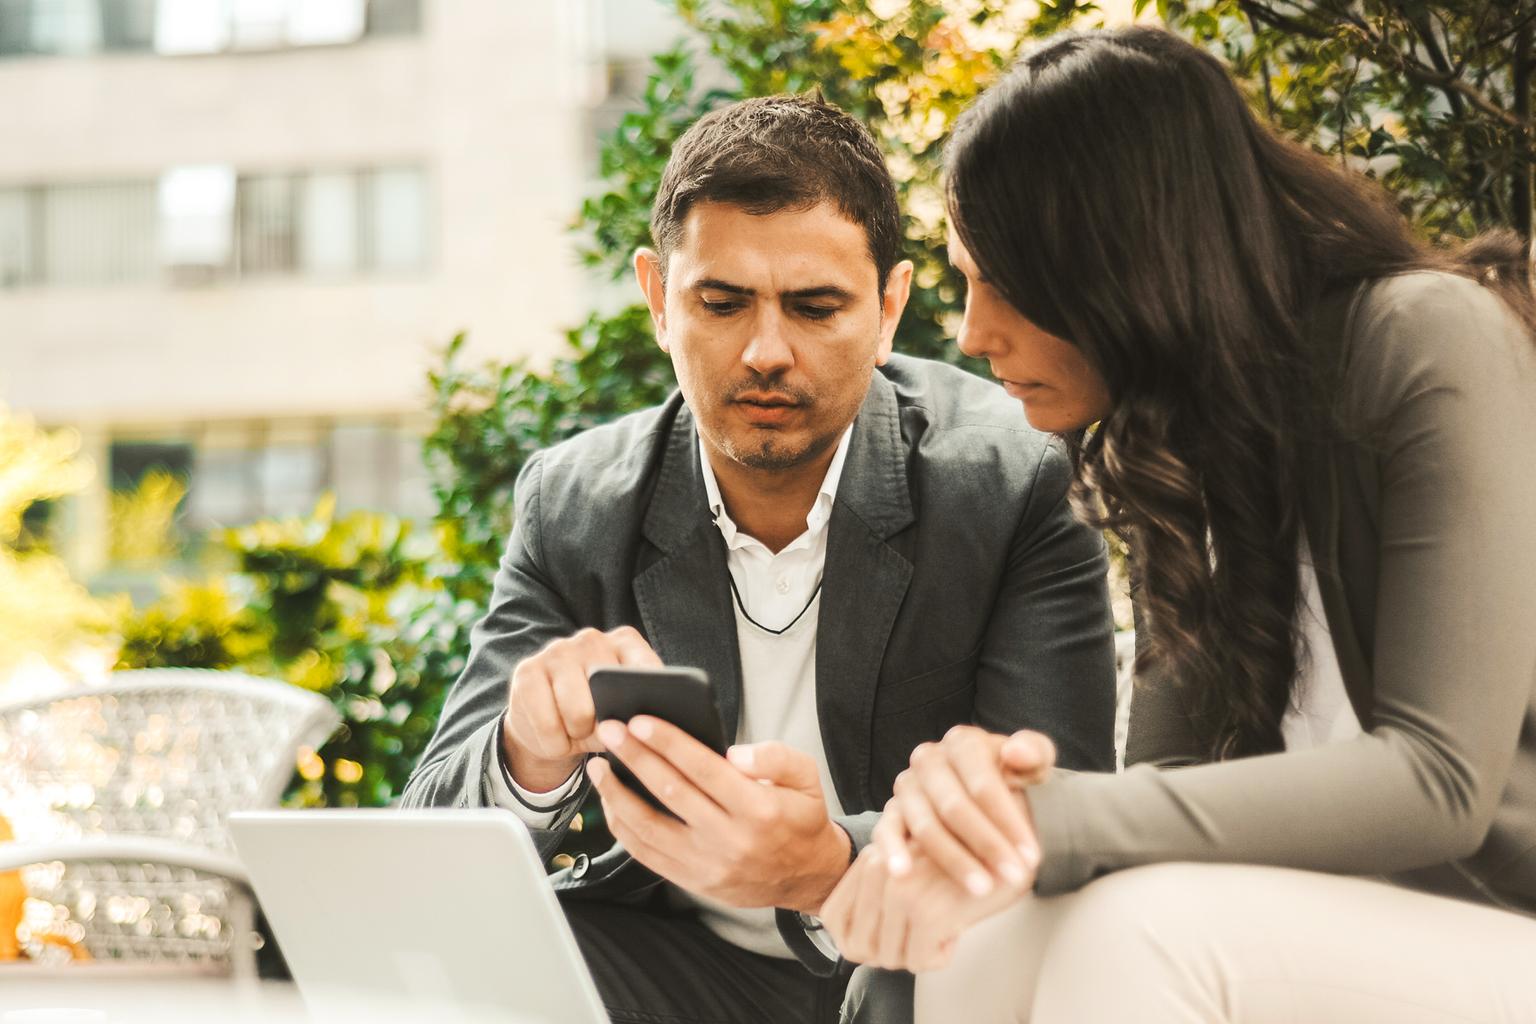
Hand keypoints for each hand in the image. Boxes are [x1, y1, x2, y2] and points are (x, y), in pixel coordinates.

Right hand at [502, 626, 661, 791]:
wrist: (547, 726)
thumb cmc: (596, 717)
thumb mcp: (623, 714)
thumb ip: (640, 712)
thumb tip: (650, 723)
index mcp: (625, 642)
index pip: (648, 669)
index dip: (650, 698)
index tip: (648, 720)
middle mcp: (592, 639)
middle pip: (610, 693)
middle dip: (607, 726)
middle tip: (598, 729)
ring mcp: (556, 651)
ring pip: (578, 712)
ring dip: (578, 736)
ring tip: (576, 732)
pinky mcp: (526, 671)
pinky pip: (548, 724)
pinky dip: (555, 744)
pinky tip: (555, 737)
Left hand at [587, 717, 850, 912]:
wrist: (808, 877)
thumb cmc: (801, 818)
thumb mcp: (808, 777)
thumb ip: (776, 757)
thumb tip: (734, 753)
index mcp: (758, 809)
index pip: (703, 769)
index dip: (668, 742)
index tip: (639, 720)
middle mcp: (729, 839)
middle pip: (669, 792)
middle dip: (634, 757)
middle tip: (609, 730)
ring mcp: (707, 865)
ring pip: (649, 827)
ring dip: (617, 794)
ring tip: (599, 766)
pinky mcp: (693, 881)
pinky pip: (646, 854)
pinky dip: (623, 827)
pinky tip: (611, 803)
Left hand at [820, 845, 1025, 971]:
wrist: (1013, 850)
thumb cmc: (965, 863)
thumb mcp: (910, 869)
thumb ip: (878, 893)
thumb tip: (854, 946)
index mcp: (871, 857)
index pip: (834, 919)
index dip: (861, 938)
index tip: (892, 934)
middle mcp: (878, 869)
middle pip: (861, 946)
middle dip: (894, 951)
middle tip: (924, 935)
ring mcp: (900, 891)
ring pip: (889, 957)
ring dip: (918, 953)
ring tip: (941, 927)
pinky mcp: (925, 913)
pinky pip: (918, 962)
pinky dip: (939, 956)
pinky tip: (956, 930)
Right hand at [874, 726, 1054, 895]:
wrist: (984, 799)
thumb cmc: (1012, 781)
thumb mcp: (1032, 765)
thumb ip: (1034, 754)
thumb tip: (1015, 752)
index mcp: (963, 743)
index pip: (983, 783)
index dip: (1008, 820)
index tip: (1031, 856)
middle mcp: (929, 759)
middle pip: (954, 806)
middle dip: (987, 844)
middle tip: (1015, 877)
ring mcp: (906, 786)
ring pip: (925, 825)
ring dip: (954, 859)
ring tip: (981, 887)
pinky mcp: (890, 812)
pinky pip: (886, 831)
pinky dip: (892, 851)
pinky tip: (902, 873)